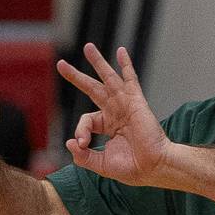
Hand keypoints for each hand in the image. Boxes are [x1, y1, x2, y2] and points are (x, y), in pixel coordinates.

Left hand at [57, 43, 170, 185]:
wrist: (154, 167)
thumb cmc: (132, 168)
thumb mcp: (101, 164)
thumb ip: (83, 156)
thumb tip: (70, 143)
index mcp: (108, 126)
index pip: (87, 120)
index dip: (80, 130)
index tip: (82, 144)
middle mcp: (116, 112)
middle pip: (92, 88)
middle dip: (76, 76)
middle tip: (60, 64)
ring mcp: (126, 105)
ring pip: (108, 79)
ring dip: (98, 62)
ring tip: (87, 47)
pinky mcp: (136, 102)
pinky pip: (130, 80)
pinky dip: (126, 65)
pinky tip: (121, 51)